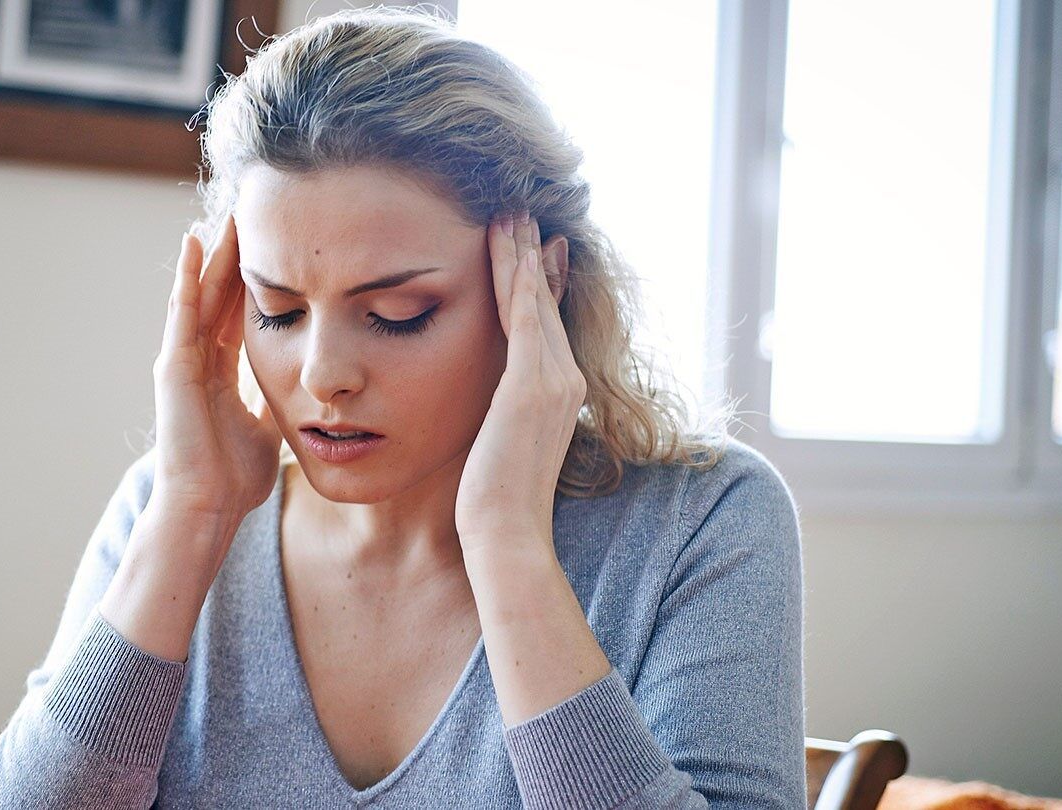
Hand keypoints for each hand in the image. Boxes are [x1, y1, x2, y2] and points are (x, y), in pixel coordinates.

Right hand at [148, 214, 282, 531]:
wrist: (208, 508)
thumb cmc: (235, 478)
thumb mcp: (269, 426)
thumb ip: (278, 399)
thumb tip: (306, 384)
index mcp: (221, 375)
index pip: (238, 316)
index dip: (254, 282)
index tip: (274, 248)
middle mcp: (199, 362)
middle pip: (219, 297)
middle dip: (235, 258)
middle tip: (250, 214)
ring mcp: (182, 362)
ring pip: (200, 295)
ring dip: (213, 255)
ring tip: (225, 215)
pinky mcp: (172, 368)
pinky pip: (182, 313)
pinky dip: (188, 277)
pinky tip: (194, 244)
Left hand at [455, 212, 584, 555]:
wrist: (507, 534)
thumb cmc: (495, 502)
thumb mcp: (502, 444)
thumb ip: (505, 414)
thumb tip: (497, 402)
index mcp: (560, 393)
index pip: (547, 324)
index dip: (538, 281)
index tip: (530, 246)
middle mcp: (565, 381)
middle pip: (546, 303)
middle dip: (532, 255)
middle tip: (521, 211)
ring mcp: (552, 383)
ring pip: (535, 302)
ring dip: (522, 254)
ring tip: (511, 213)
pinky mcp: (529, 388)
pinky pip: (526, 321)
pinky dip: (521, 282)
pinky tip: (514, 250)